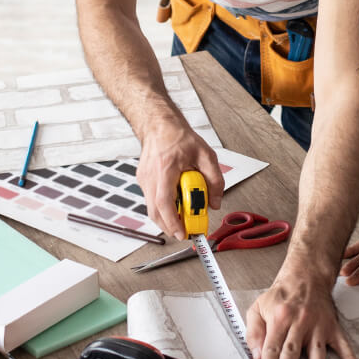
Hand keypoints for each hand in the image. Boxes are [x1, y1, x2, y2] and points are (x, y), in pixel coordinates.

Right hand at [136, 124, 221, 239]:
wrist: (160, 126)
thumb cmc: (179, 137)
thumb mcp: (206, 155)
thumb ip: (214, 180)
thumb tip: (214, 202)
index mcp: (165, 169)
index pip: (164, 202)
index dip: (172, 221)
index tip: (182, 233)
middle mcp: (150, 177)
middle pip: (155, 212)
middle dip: (170, 227)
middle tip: (186, 233)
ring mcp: (144, 180)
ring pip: (151, 209)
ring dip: (167, 219)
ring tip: (183, 220)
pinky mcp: (143, 182)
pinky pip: (151, 201)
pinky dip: (163, 209)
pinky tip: (175, 206)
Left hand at [245, 268, 358, 358]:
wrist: (306, 276)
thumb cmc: (281, 295)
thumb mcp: (258, 308)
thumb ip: (254, 332)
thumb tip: (256, 356)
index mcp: (279, 318)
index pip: (271, 347)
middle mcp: (299, 322)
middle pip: (291, 350)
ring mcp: (317, 325)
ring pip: (316, 350)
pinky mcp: (331, 326)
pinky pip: (342, 343)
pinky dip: (350, 356)